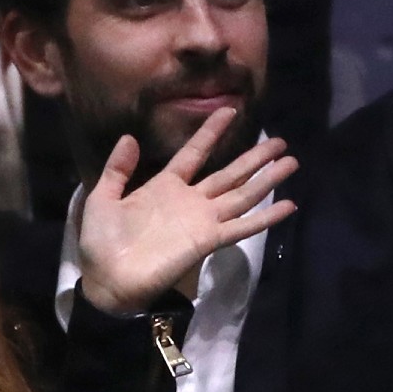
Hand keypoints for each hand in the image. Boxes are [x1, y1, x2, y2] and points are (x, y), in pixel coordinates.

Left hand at [78, 108, 297, 314]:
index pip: (194, 153)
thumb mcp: (102, 198)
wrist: (107, 281)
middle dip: (254, 156)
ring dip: (266, 179)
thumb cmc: (102, 242)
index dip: (211, 132)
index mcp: (165, 186)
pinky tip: (288, 205)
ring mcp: (202, 221)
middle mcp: (190, 200)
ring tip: (291, 161)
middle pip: (229, 172)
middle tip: (279, 140)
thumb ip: (117, 169)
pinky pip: (241, 227)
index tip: (228, 110)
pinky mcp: (208, 241)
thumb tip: (130, 136)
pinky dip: (265, 217)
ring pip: (242, 194)